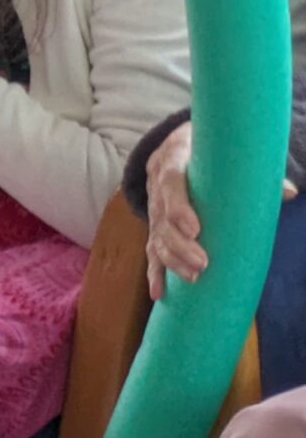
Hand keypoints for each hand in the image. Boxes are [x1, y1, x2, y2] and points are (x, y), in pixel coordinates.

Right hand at [146, 123, 300, 299]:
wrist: (176, 144)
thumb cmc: (209, 149)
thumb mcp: (227, 149)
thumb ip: (255, 171)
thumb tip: (287, 193)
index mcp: (173, 158)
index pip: (170, 183)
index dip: (178, 207)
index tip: (195, 229)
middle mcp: (157, 185)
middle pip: (161, 218)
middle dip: (179, 244)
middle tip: (203, 264)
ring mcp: (153, 207)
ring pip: (155, 236)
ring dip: (171, 260)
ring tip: (192, 278)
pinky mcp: (154, 224)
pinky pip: (151, 248)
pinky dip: (154, 271)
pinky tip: (158, 292)